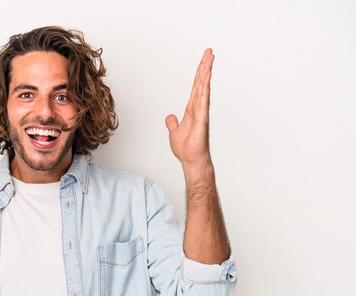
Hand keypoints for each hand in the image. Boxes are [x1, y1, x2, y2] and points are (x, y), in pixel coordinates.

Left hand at [165, 49, 213, 166]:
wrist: (190, 159)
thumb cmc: (186, 148)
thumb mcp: (174, 132)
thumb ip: (172, 123)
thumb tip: (170, 117)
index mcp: (191, 108)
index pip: (195, 86)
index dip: (199, 73)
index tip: (204, 61)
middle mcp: (198, 107)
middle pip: (201, 82)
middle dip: (205, 66)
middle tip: (209, 51)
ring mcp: (201, 110)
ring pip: (203, 86)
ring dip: (206, 71)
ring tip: (210, 57)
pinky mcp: (202, 116)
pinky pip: (203, 98)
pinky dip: (204, 86)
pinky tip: (207, 75)